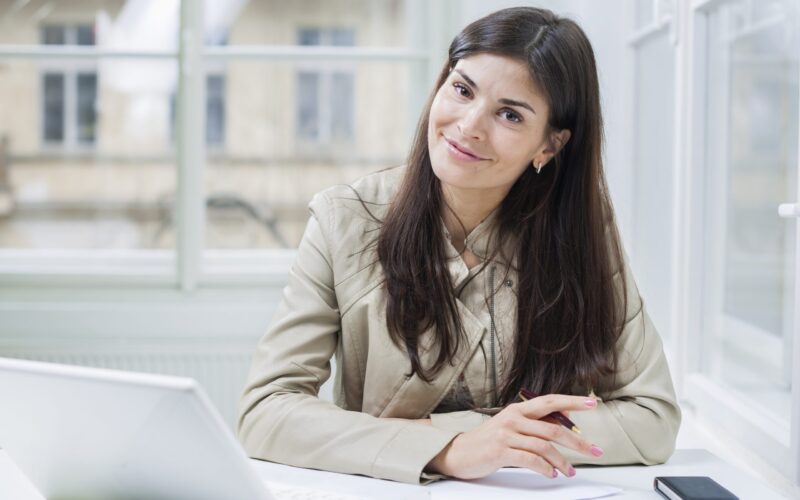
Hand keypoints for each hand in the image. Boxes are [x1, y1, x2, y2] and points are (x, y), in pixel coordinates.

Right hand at [426, 394, 601, 478]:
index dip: (572, 401)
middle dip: (578, 442)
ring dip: (561, 461)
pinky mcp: (500, 451)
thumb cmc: (488, 441)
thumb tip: (565, 429)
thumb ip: (534, 426)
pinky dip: (545, 468)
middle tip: (595, 451)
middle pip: (554, 427)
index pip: (550, 401)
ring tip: (569, 471)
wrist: (458, 452)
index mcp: (518, 409)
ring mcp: (506, 434)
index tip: (592, 403)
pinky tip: (551, 474)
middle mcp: (513, 418)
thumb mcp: (511, 427)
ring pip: (544, 446)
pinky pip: (530, 459)